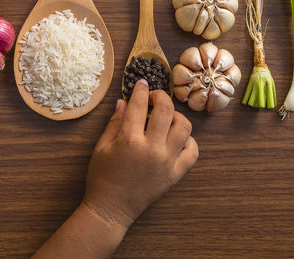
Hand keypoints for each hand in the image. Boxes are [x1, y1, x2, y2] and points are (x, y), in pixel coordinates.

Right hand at [83, 80, 198, 228]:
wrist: (111, 209)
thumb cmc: (101, 178)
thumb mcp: (101, 147)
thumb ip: (113, 122)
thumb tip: (122, 101)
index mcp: (129, 140)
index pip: (139, 105)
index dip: (141, 90)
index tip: (141, 84)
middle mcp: (152, 149)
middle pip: (166, 110)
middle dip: (161, 96)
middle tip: (154, 97)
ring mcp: (167, 162)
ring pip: (184, 127)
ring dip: (176, 116)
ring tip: (166, 118)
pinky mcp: (175, 175)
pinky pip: (193, 152)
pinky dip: (188, 141)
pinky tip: (177, 138)